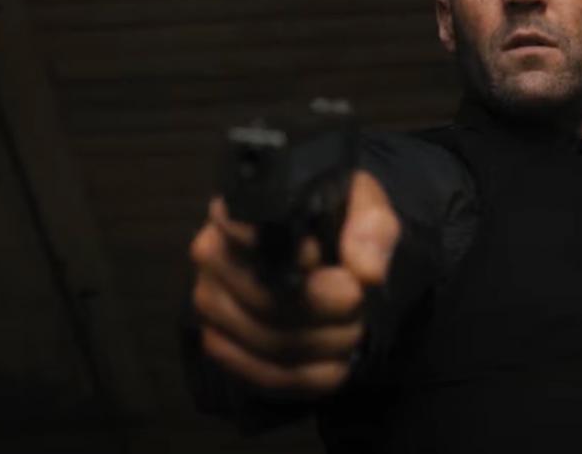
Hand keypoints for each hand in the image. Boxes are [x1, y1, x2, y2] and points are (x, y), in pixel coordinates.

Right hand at [189, 169, 399, 396]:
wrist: (324, 255)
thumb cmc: (336, 220)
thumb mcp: (363, 206)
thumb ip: (371, 226)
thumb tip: (366, 274)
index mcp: (241, 208)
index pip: (254, 236)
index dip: (299, 257)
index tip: (330, 263)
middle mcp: (212, 253)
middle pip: (269, 300)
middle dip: (330, 310)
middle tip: (360, 302)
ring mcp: (210, 303)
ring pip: (271, 342)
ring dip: (327, 344)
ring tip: (354, 329)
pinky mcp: (219, 345)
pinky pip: (263, 376)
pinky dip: (310, 377)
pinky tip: (337, 363)